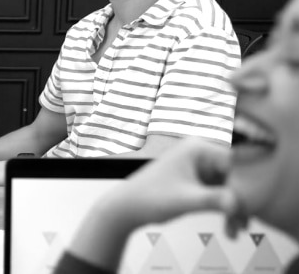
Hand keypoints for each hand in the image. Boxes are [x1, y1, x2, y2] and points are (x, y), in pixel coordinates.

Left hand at [93, 138, 239, 233]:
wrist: (128, 207)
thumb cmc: (149, 197)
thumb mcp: (185, 200)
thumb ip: (213, 200)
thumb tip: (236, 203)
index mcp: (198, 148)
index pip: (236, 163)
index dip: (247, 185)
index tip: (251, 207)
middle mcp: (201, 153)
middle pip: (236, 176)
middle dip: (241, 201)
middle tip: (244, 225)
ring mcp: (200, 166)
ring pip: (231, 187)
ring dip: (234, 209)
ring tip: (235, 231)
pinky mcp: (199, 179)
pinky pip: (221, 193)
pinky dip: (226, 209)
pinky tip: (230, 228)